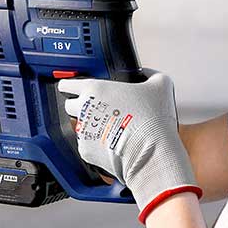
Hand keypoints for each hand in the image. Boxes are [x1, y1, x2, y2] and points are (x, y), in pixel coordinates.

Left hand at [61, 69, 201, 222]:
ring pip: (80, 127)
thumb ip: (149, 75)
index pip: (67, 84)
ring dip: (91, 127)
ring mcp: (83, 131)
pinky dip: (97, 145)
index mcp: (95, 89)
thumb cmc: (153, 120)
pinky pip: (87, 145)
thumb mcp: (160, 85)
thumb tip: (144, 74)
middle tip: (99, 110)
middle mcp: (84, 109)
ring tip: (113, 129)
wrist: (151, 152)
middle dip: (81, 107)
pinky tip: (113, 143)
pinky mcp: (86, 151)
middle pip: (70, 106)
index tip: (75, 88)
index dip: (70, 85)